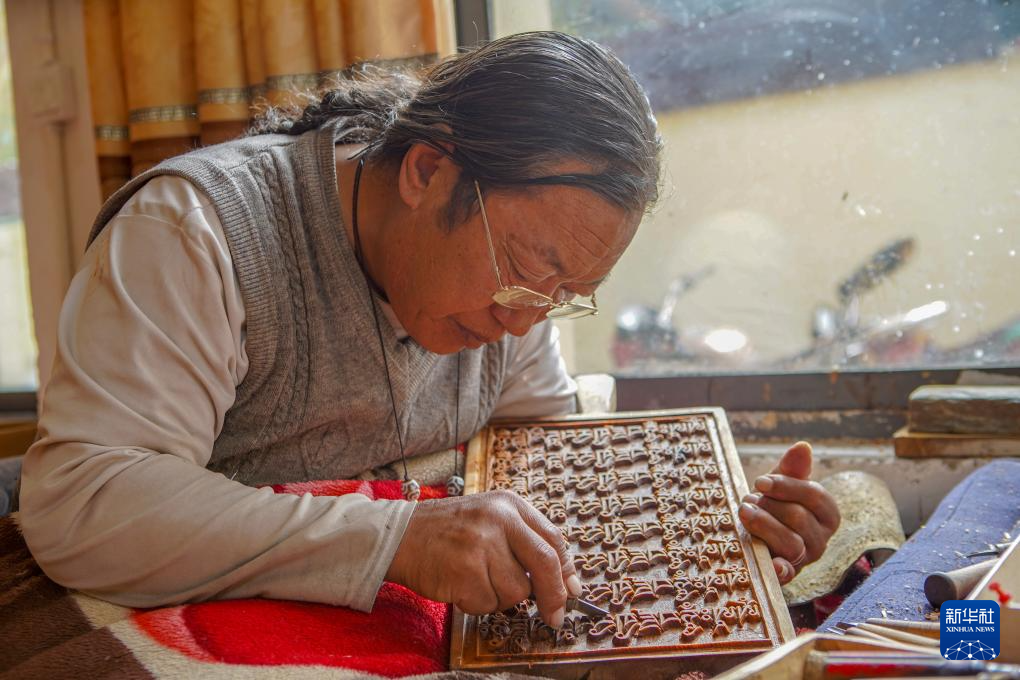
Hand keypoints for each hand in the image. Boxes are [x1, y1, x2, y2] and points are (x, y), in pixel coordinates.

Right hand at [385, 489, 580, 627]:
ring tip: (476, 579)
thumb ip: (525, 544)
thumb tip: (565, 583)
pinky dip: (477, 603)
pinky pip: (488, 604)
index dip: (566, 572)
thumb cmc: (449, 532)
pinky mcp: (465, 570)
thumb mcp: (491, 520)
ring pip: (516, 591)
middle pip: (545, 565)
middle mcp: (499, 519)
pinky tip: (460, 585)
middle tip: (554, 616)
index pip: (553, 540)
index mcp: (510, 505)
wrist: (400, 535)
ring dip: (499, 597)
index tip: (572, 593)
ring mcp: (481, 544)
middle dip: (554, 597)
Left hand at [737, 441, 839, 584]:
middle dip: (768, 506)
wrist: (754, 537)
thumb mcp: (779, 486)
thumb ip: (791, 469)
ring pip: (792, 543)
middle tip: (747, 502)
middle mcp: (822, 539)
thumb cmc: (771, 507)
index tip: (760, 482)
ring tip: (744, 514)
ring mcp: (805, 559)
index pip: (815, 496)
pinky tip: (772, 564)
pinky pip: (788, 574)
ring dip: (762, 526)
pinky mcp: (787, 575)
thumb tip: (803, 446)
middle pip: (799, 517)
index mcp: (827, 514)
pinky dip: (781, 570)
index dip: (786, 486)